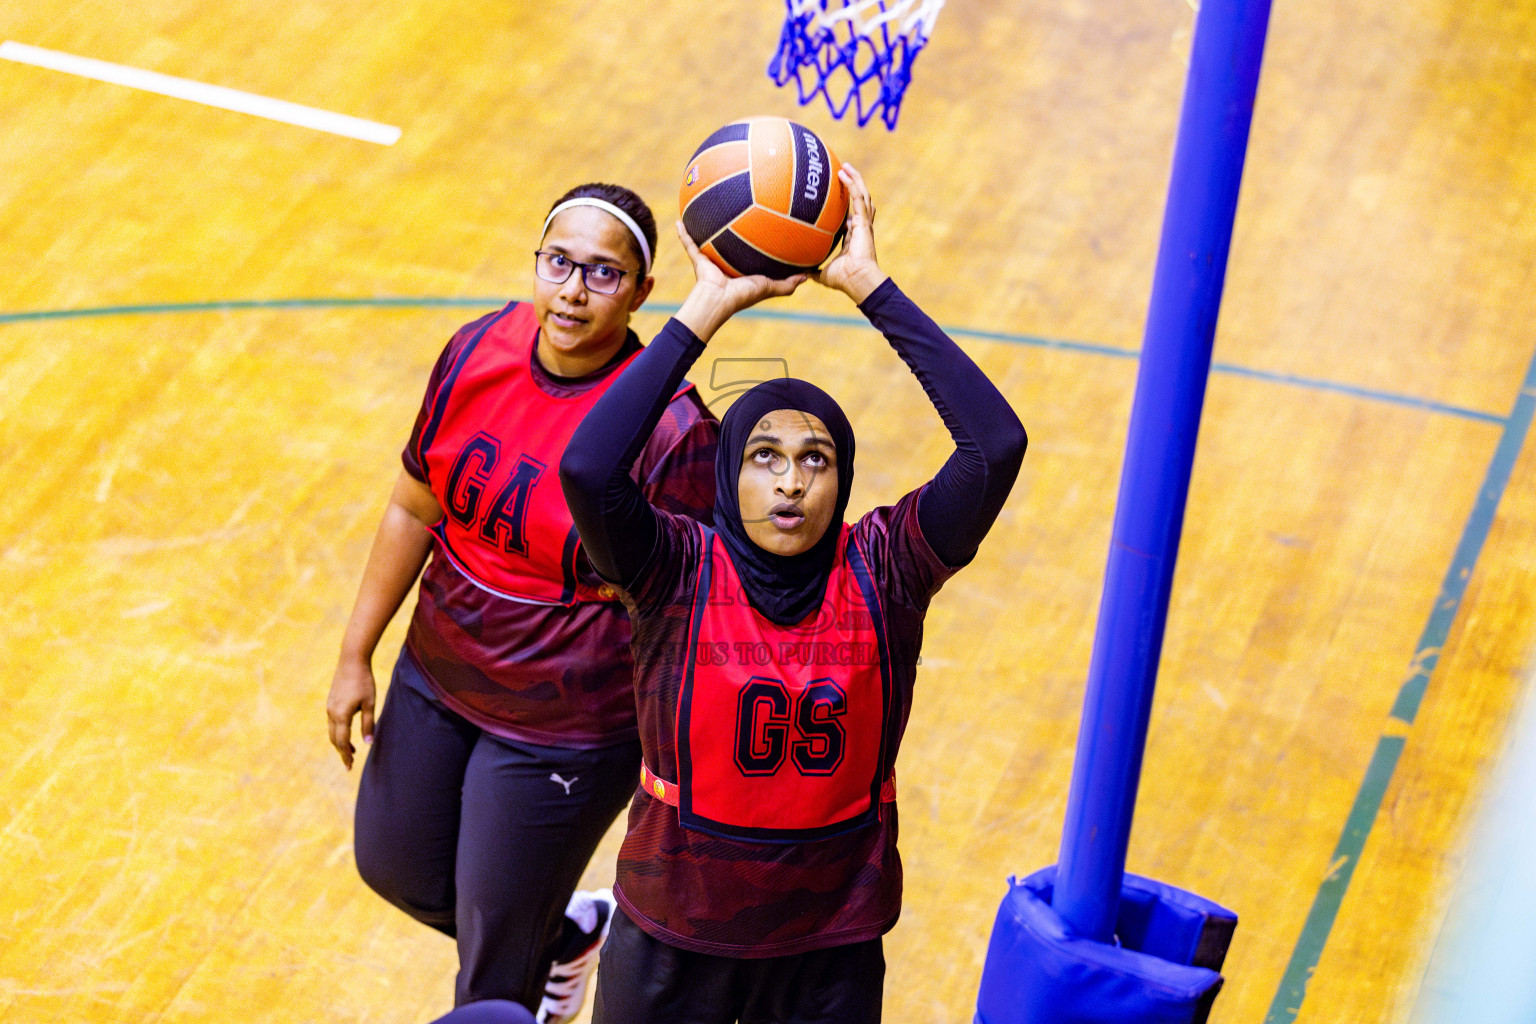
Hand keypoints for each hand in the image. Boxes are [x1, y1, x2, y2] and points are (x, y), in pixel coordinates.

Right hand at [326, 657, 376, 769]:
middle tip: (350, 763)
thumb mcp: (369, 704)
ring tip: (352, 751)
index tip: (349, 767)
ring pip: (332, 731)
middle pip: (334, 739)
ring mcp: (329, 707)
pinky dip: (338, 732)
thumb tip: (369, 743)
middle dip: (342, 752)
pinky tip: (347, 732)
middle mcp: (331, 713)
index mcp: (341, 715)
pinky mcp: (330, 702)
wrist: (351, 661)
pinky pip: (332, 722)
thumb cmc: (364, 681)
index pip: (342, 742)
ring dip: (340, 742)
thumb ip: (368, 724)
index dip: (346, 756)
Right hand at [673, 221, 805, 341]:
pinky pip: (688, 243)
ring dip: (705, 226)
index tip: (761, 224)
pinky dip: (683, 233)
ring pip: (707, 239)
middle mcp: (724, 262)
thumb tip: (809, 275)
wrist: (718, 301)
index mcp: (740, 269)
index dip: (753, 240)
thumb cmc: (743, 296)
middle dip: (729, 227)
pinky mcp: (697, 259)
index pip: (748, 251)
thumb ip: (787, 284)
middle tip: (735, 208)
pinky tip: (679, 219)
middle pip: (727, 242)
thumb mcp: (769, 288)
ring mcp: (709, 260)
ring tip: (705, 207)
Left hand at [814, 165, 887, 303]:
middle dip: (852, 185)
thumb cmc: (843, 280)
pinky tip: (844, 172)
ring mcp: (863, 223)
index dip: (847, 205)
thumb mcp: (823, 274)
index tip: (837, 195)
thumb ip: (813, 271)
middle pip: (859, 201)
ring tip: (845, 166)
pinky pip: (858, 198)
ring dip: (855, 179)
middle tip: (843, 172)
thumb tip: (800, 274)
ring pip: (862, 195)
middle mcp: (859, 227)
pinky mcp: (863, 221)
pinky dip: (852, 184)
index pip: (851, 216)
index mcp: (852, 237)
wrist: (856, 280)